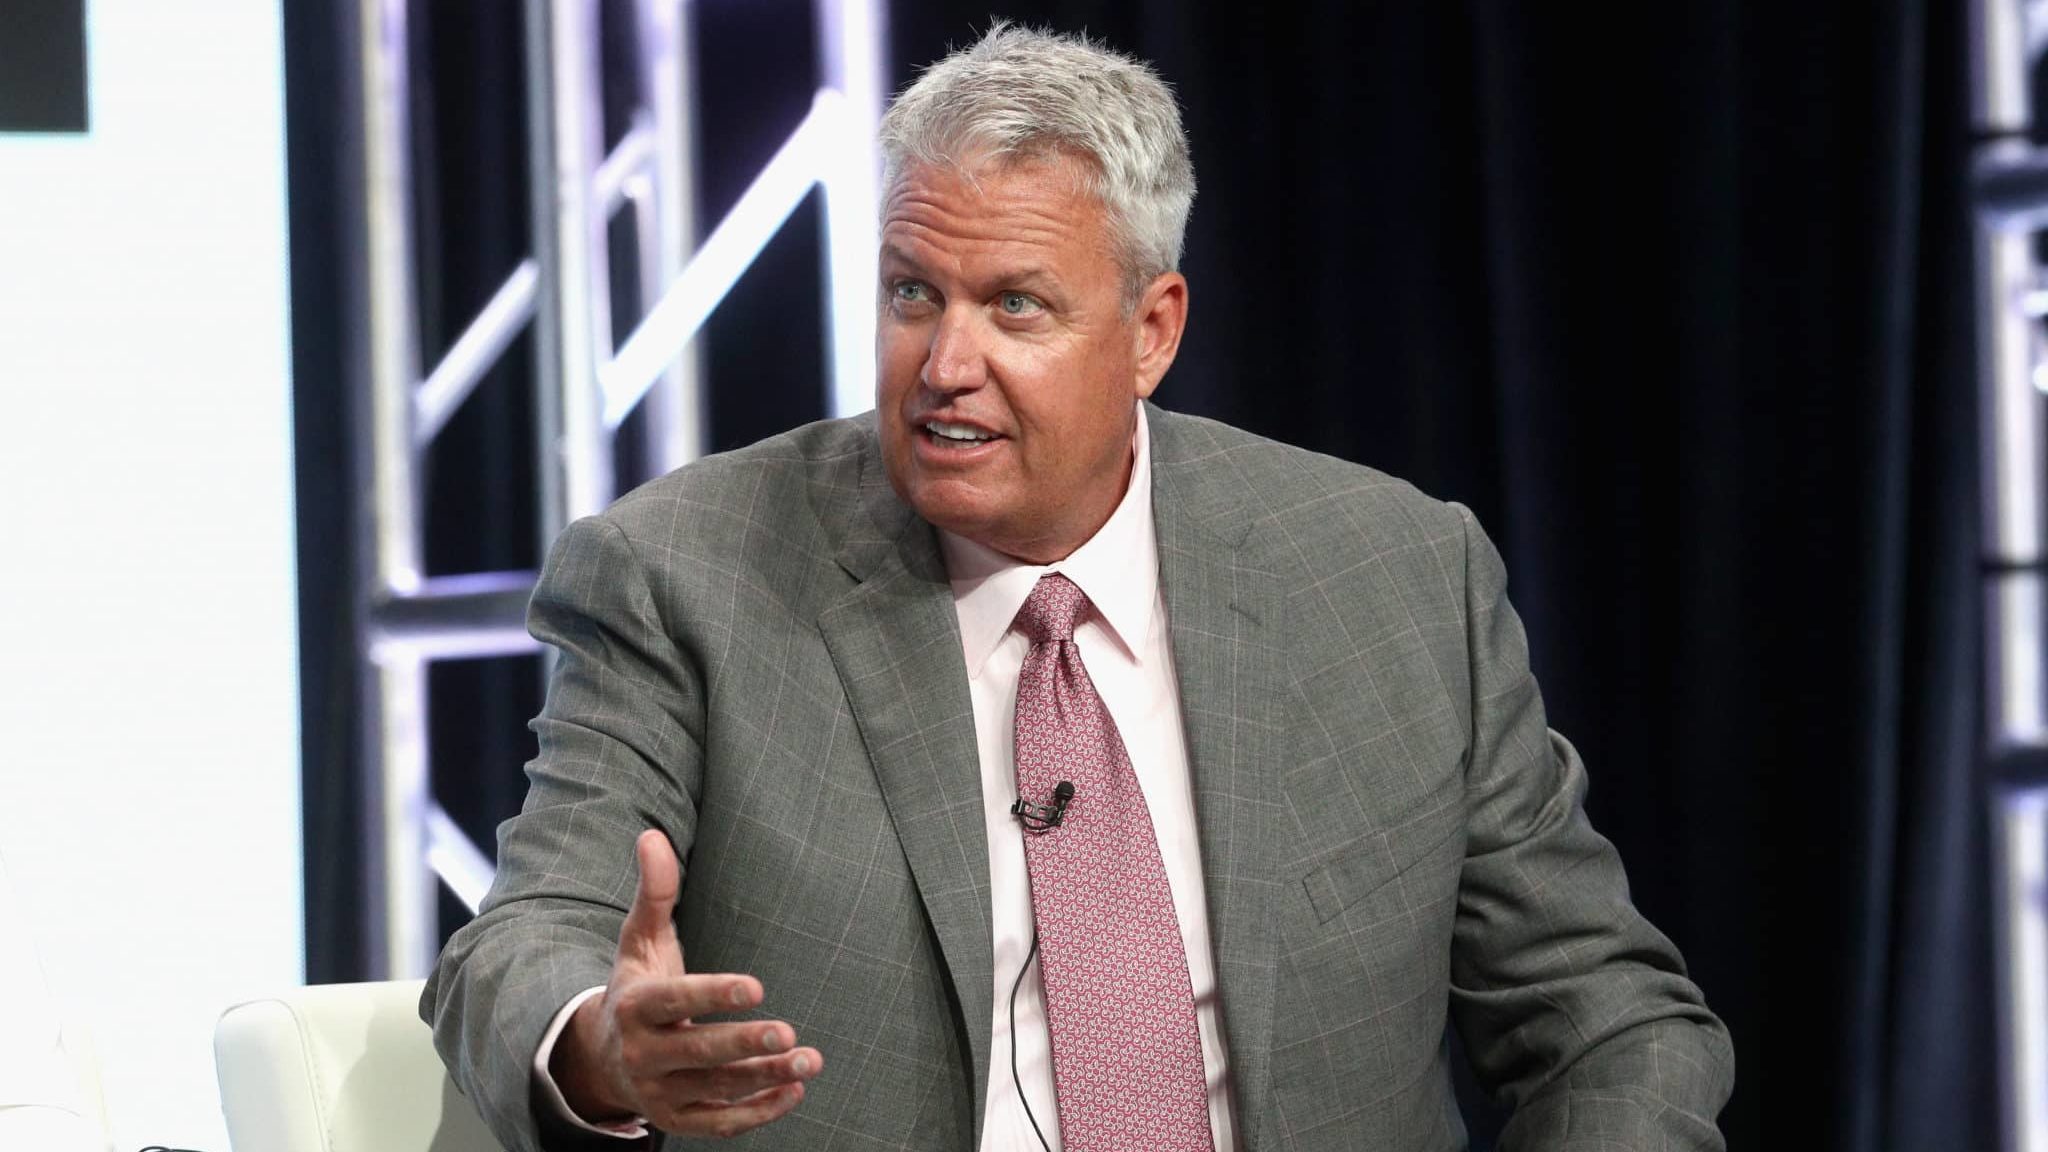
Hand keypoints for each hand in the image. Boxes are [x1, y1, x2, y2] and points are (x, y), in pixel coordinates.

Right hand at [551, 830, 821, 1136]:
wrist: (601, 1057)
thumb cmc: (636, 986)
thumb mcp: (640, 939)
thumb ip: (655, 892)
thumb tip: (651, 836)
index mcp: (635, 1006)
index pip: (676, 1001)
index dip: (713, 995)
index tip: (756, 987)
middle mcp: (644, 1053)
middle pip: (697, 1052)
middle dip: (744, 1045)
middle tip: (788, 1033)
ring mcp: (660, 1091)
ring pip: (716, 1089)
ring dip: (764, 1078)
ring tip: (810, 1059)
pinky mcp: (678, 1119)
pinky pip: (720, 1123)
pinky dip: (758, 1112)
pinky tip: (795, 1090)